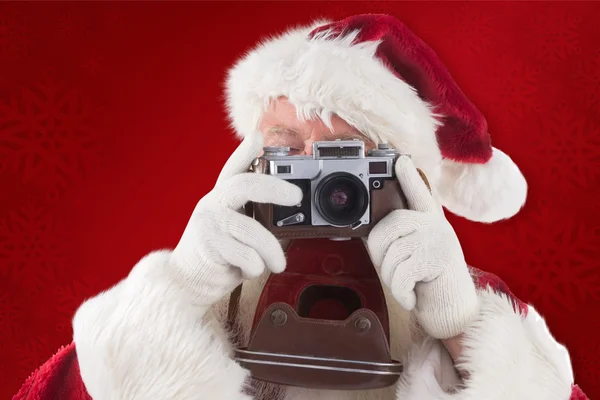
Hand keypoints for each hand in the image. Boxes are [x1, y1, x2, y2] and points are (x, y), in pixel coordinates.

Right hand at [170, 132, 302, 304]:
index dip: (245, 151)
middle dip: (275, 187)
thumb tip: (291, 211)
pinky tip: (245, 269)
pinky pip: (248, 257)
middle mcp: (212, 204)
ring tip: (277, 263)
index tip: (258, 137)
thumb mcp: (238, 232)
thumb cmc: (220, 256)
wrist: (187, 282)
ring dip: (272, 253)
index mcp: (222, 198)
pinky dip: (255, 268)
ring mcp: (208, 223)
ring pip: (255, 233)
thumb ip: (256, 218)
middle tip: (296, 196)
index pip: (233, 169)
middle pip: (245, 185)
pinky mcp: (208, 245)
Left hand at [367, 156, 478, 338]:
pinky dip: (401, 291)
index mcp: (428, 222)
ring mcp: (439, 239)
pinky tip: (412, 297)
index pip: (418, 193)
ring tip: (407, 286)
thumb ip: (398, 240)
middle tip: (391, 272)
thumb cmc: (428, 283)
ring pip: (393, 254)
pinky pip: (402, 273)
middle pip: (389, 226)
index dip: (408, 176)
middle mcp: (435, 225)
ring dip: (392, 279)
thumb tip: (368, 231)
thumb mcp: (413, 256)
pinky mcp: (440, 258)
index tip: (400, 159)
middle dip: (380, 254)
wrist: (455, 313)